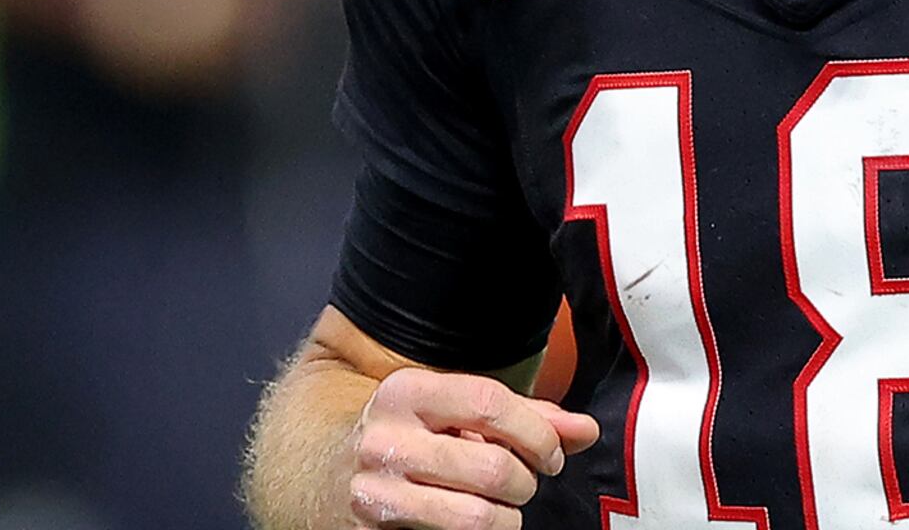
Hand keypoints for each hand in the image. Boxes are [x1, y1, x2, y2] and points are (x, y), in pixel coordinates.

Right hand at [349, 366, 600, 529]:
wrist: (324, 475)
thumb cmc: (410, 440)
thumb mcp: (455, 416)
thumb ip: (523, 417)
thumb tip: (584, 430)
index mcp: (406, 391)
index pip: (491, 403)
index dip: (537, 435)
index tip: (550, 453)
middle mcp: (385, 437)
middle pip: (494, 468)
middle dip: (524, 483)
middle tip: (520, 483)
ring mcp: (376, 489)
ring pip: (480, 517)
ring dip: (506, 519)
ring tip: (498, 508)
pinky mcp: (375, 528)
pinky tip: (469, 521)